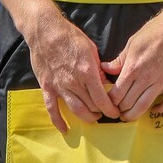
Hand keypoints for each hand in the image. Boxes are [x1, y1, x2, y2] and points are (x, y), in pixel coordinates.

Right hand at [20, 6, 118, 132]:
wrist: (45, 32)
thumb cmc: (70, 38)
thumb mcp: (92, 50)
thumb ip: (99, 68)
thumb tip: (105, 82)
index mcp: (87, 72)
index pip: (102, 98)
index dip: (110, 108)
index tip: (116, 112)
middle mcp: (74, 82)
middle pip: (90, 106)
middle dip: (101, 113)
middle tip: (107, 114)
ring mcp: (59, 86)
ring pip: (75, 109)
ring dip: (86, 117)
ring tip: (94, 118)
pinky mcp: (47, 87)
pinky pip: (52, 108)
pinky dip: (58, 121)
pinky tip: (65, 129)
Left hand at [102, 4, 162, 120]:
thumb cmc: (155, 31)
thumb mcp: (132, 43)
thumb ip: (119, 60)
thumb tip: (105, 69)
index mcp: (133, 67)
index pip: (116, 93)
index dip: (110, 101)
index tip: (108, 102)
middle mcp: (147, 77)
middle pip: (128, 103)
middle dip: (120, 109)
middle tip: (117, 110)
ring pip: (145, 106)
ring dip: (134, 115)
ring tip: (129, 116)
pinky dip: (161, 109)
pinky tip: (155, 109)